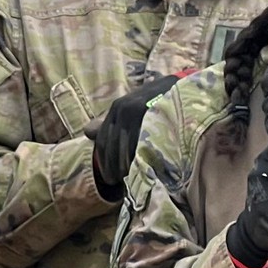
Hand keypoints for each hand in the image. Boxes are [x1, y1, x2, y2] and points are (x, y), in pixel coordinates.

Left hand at [92, 73, 182, 201]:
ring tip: (132, 177)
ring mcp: (138, 111)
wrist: (180, 86)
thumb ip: (112, 122)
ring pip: (128, 146)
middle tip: (120, 181)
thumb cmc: (155, 101)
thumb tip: (87, 132)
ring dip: (128, 165)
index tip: (109, 177)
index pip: (105, 140)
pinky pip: (144, 142)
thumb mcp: (131, 109)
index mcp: (117, 108)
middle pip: (114, 146)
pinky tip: (145, 167)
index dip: (105, 161)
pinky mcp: (152, 115)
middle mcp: (124, 108)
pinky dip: (142, 157)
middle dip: (115, 166)